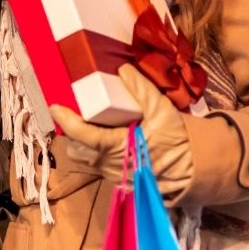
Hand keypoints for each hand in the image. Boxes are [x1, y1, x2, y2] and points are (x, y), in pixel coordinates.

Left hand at [47, 65, 193, 201]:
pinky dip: (95, 152)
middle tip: (73, 114)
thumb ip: (141, 89)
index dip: (66, 120)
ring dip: (82, 144)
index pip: (81, 134)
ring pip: (85, 160)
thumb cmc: (178, 141)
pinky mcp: (120, 180)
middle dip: (71, 133)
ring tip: (87, 125)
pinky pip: (98, 167)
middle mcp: (110, 164)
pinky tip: (104, 138)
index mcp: (116, 146)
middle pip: (76, 150)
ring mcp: (113, 175)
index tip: (55, 106)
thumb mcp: (163, 111)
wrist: (193, 171)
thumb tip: (123, 69)